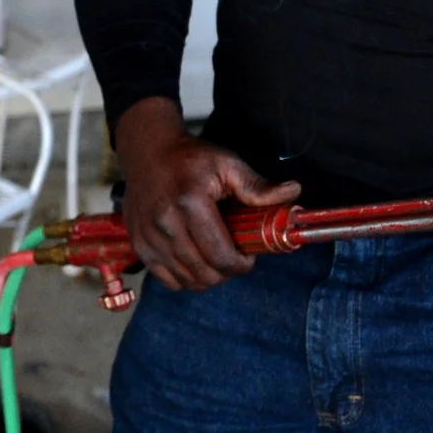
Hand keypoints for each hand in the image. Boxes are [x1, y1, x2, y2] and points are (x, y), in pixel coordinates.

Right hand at [111, 97, 299, 290]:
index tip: (248, 255)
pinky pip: (167, 280)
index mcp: (190, 203)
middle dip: (227, 272)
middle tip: (233, 256)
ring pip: (187, 280)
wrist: (148, 152)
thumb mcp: (228, 164)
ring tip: (214, 256)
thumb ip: (258, 186)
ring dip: (207, 276)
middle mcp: (166, 223)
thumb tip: (293, 192)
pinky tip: (194, 259)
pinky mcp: (139, 244)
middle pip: (205, 274)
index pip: (222, 257)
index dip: (242, 265)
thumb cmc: (190, 159)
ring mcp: (149, 237)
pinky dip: (185, 277)